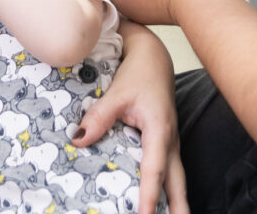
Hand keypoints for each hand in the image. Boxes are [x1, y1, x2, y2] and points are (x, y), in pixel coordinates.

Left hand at [72, 19, 188, 213]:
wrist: (154, 57)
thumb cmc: (139, 73)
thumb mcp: (117, 93)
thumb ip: (99, 117)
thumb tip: (78, 141)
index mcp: (159, 131)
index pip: (154, 169)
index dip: (150, 195)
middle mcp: (170, 140)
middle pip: (178, 182)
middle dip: (179, 207)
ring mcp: (171, 141)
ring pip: (178, 177)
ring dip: (177, 200)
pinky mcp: (167, 140)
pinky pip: (171, 169)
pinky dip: (170, 187)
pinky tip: (164, 199)